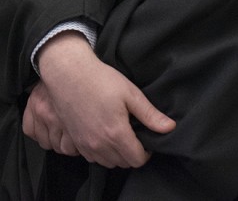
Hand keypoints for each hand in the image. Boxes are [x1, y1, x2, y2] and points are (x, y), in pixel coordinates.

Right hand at [29, 33, 174, 167]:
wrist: (67, 72)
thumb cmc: (99, 79)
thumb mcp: (130, 93)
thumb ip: (150, 114)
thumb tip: (170, 128)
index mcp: (116, 134)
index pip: (137, 160)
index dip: (146, 152)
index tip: (145, 139)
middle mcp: (100, 144)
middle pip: (123, 163)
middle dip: (131, 154)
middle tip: (132, 135)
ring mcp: (85, 144)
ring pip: (107, 163)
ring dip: (116, 155)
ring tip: (118, 136)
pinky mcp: (74, 140)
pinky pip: (92, 158)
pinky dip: (100, 153)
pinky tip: (102, 136)